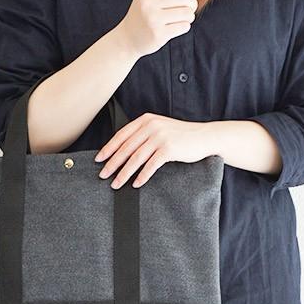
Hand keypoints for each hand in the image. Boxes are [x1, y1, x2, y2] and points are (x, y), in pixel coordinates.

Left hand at [94, 113, 214, 188]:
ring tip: (116, 183)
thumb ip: (142, 134)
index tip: (98, 159)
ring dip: (124, 173)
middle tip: (103, 175)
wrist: (205, 136)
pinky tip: (135, 184)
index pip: (121, 135)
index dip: (108, 148)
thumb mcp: (159, 128)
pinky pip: (150, 165)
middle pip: (125, 148)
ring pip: (135, 158)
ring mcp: (160, 137)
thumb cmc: (180, 135)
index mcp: (145, 120)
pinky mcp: (168, 149)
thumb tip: (121, 151)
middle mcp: (151, 126)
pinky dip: (142, 176)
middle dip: (112, 163)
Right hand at [113, 0, 197, 58]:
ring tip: (184, 18)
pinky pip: (184, 26)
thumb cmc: (142, 15)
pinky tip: (177, 27)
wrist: (127, 39)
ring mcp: (152, 19)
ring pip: (186, 13)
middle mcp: (149, 3)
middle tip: (190, 9)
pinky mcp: (158, 34)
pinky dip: (185, 26)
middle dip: (192, 3)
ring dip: (190, 16)